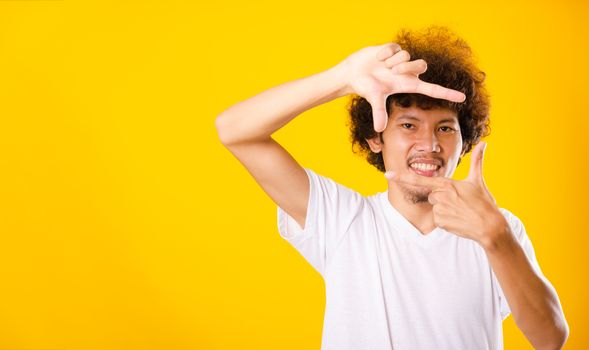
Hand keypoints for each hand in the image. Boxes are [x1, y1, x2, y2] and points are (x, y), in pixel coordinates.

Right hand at [335, 43, 466, 131]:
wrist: (353, 73)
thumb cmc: (365, 87)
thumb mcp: (374, 99)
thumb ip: (379, 112)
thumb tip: (380, 129)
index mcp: (407, 85)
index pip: (432, 89)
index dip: (447, 93)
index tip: (462, 98)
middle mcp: (407, 72)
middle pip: (422, 65)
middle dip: (406, 67)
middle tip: (392, 72)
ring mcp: (402, 60)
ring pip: (408, 56)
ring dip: (393, 61)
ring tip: (382, 66)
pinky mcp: (394, 49)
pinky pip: (395, 48)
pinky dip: (384, 54)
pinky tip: (378, 58)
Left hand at [384, 142, 507, 246]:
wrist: (490, 226)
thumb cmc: (484, 203)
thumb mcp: (478, 180)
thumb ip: (477, 161)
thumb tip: (484, 143)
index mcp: (446, 184)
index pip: (420, 179)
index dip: (402, 177)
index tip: (387, 174)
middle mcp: (440, 196)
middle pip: (432, 195)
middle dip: (442, 199)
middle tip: (459, 203)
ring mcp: (439, 209)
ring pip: (435, 207)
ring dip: (445, 210)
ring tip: (460, 212)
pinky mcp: (440, 222)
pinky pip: (437, 219)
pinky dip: (446, 221)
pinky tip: (457, 220)